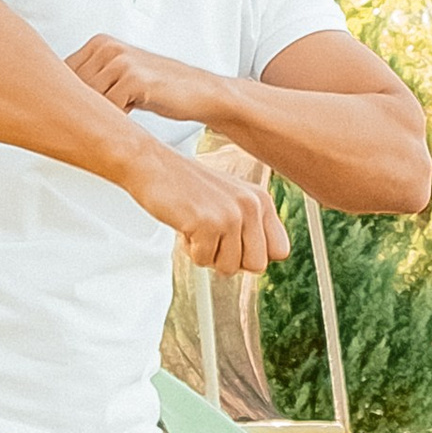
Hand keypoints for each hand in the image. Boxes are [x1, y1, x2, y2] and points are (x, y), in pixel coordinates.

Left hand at [69, 33, 222, 123]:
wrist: (198, 90)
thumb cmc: (157, 89)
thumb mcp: (120, 76)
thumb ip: (92, 80)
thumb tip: (53, 101)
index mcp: (99, 43)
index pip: (62, 74)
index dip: (65, 98)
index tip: (73, 115)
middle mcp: (106, 47)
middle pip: (72, 88)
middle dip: (80, 109)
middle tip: (95, 123)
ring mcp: (119, 61)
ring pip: (88, 98)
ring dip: (97, 116)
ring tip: (115, 121)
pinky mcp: (133, 79)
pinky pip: (108, 108)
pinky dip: (114, 120)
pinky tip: (127, 121)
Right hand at [131, 143, 289, 277]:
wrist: (151, 165)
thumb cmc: (187, 186)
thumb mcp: (229, 199)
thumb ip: (249, 226)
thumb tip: (258, 265)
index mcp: (261, 200)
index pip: (279, 251)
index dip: (254, 255)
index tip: (235, 244)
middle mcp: (252, 206)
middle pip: (257, 266)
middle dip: (231, 260)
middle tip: (212, 239)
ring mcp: (230, 214)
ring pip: (229, 268)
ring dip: (208, 255)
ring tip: (196, 228)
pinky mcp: (207, 223)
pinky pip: (203, 260)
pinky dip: (189, 250)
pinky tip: (184, 225)